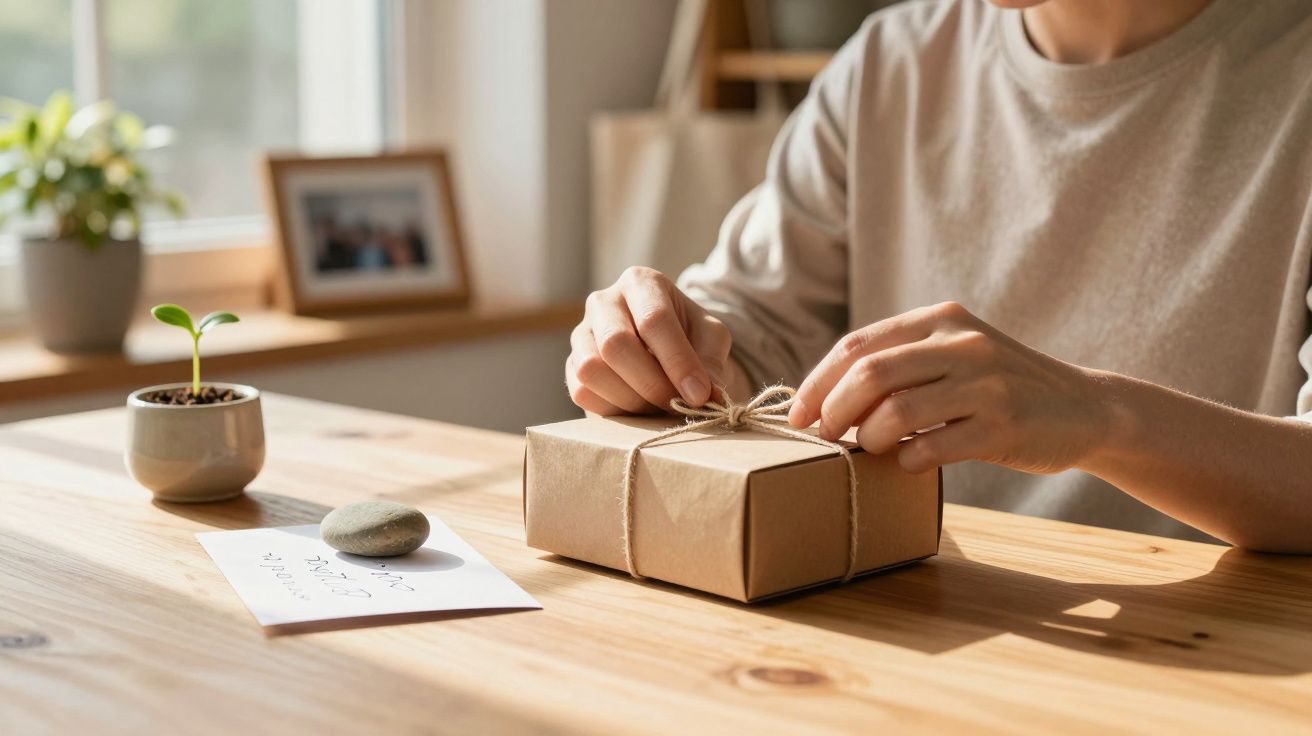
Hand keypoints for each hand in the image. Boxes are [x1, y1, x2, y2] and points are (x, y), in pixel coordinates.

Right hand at [566, 267, 732, 414]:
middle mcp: (603, 301)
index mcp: (641, 283)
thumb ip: (711, 362)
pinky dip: (612, 409)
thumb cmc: (689, 336)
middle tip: (678, 405)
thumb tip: (708, 394)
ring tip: (658, 406)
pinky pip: (582, 392)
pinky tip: (637, 408)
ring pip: (591, 370)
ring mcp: (581, 333)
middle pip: (616, 344)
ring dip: (630, 399)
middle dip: (652, 384)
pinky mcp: (571, 365)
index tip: (699, 395)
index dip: (678, 362)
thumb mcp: (710, 339)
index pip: (654, 320)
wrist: (664, 349)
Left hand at [787, 301, 1111, 474]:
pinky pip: (933, 446)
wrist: (1086, 406)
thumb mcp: (954, 354)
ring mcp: (986, 382)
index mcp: (940, 320)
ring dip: (868, 439)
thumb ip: (902, 362)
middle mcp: (962, 343)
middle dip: (833, 412)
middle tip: (824, 438)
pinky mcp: (1005, 424)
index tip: (799, 415)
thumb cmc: (1000, 387)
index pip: (857, 346)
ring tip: (869, 450)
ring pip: (896, 411)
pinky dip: (908, 460)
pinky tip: (909, 464)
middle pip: (869, 375)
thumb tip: (825, 398)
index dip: (818, 382)